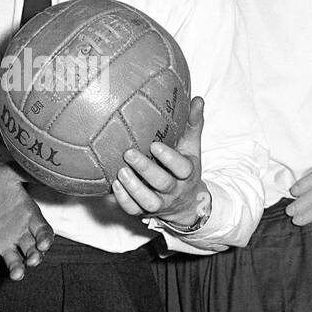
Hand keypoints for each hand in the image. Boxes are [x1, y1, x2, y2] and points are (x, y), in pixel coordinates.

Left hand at [0, 164, 53, 289]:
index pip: (43, 231)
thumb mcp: (5, 172)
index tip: (43, 244)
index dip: (45, 239)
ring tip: (17, 274)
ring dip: (19, 270)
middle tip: (32, 261)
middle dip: (35, 257)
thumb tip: (43, 166)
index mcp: (27, 216)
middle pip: (32, 250)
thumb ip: (24, 172)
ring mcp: (2, 245)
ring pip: (16, 262)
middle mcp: (18, 234)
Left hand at [112, 96, 205, 223]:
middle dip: (145, 169)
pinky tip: (113, 185)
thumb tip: (198, 99)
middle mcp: (174, 190)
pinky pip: (133, 210)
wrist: (186, 204)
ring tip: (120, 171)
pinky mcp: (144, 211)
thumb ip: (193, 123)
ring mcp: (160, 203)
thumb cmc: (185, 169)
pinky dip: (123, 200)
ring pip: (148, 201)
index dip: (169, 158)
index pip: (182, 168)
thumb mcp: (192, 147)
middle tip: (128, 153)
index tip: (154, 145)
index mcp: (187, 173)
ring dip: (133, 188)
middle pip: (163, 183)